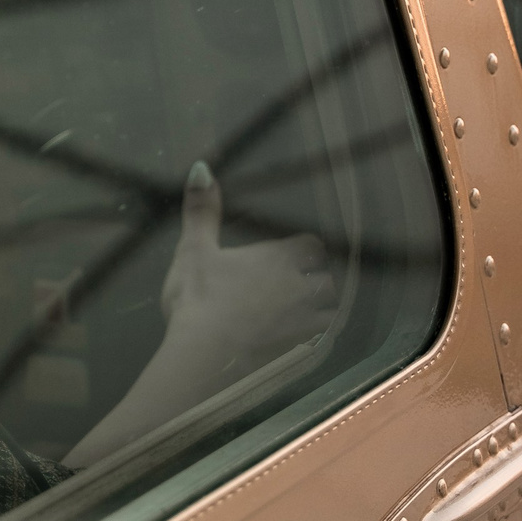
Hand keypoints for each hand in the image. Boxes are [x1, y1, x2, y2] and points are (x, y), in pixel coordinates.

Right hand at [61, 161, 338, 468]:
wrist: (204, 353)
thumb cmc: (199, 296)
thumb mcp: (194, 248)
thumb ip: (201, 210)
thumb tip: (201, 167)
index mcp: (279, 258)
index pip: (311, 246)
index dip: (304, 249)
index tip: (293, 254)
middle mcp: (300, 287)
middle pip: (325, 280)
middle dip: (316, 281)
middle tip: (297, 285)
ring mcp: (303, 322)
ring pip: (328, 312)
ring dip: (319, 311)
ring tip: (303, 314)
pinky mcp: (298, 352)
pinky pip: (317, 343)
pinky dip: (312, 340)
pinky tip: (298, 343)